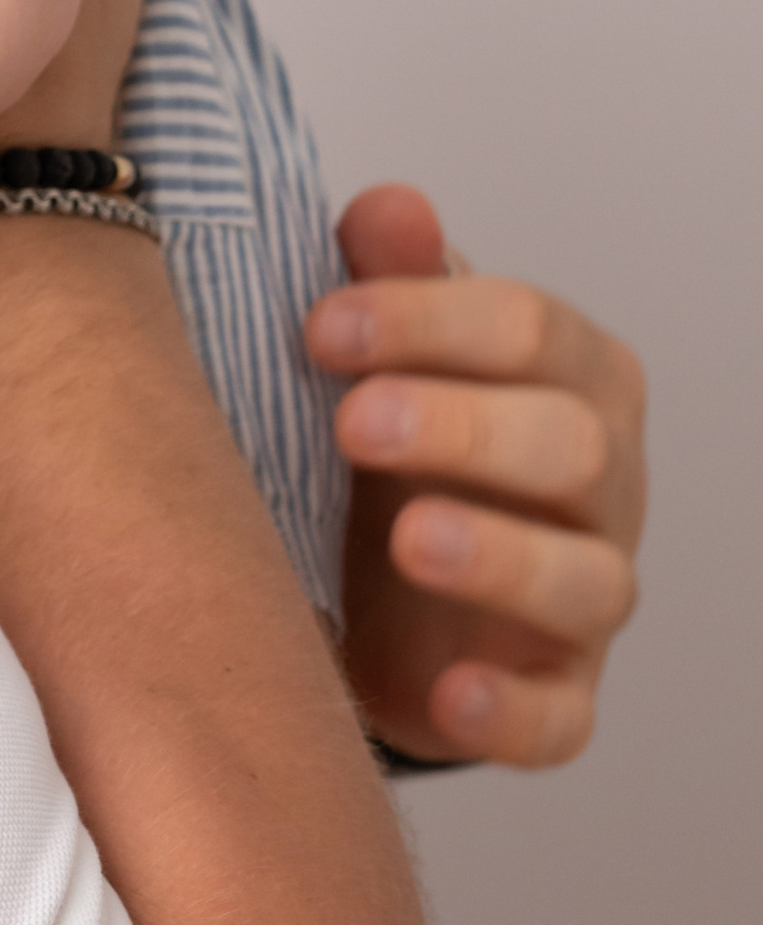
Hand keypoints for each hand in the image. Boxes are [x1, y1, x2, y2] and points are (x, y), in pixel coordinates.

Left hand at [307, 185, 645, 768]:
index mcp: (571, 376)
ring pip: (586, 580)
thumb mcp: (385, 352)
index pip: (530, 328)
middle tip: (353, 420)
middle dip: (464, 427)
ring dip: (499, 557)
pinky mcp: (556, 699)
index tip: (320, 326)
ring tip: (407, 538)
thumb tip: (390, 207)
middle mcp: (605, 483)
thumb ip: (392, 280)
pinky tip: (449, 694)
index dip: (428, 320)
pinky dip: (511, 712)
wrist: (382, 587)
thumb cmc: (397, 442)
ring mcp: (588, 597)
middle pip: (570, 444)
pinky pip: (559, 717)